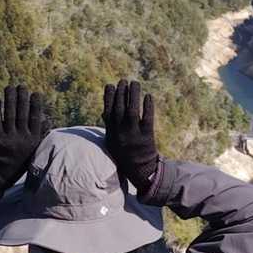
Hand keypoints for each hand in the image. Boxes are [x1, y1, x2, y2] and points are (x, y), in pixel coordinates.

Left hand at [0, 85, 50, 190]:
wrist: (5, 172)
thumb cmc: (22, 157)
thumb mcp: (35, 147)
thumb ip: (41, 133)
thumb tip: (48, 118)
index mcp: (33, 139)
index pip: (35, 119)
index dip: (35, 105)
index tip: (35, 93)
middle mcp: (22, 138)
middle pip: (22, 114)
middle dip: (22, 98)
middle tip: (21, 86)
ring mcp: (9, 139)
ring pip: (10, 115)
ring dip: (10, 99)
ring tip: (9, 87)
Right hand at [102, 79, 160, 196]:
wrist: (140, 171)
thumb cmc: (125, 155)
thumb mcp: (112, 142)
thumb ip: (109, 127)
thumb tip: (104, 110)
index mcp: (111, 133)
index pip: (108, 111)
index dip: (109, 97)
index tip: (110, 85)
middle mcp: (121, 133)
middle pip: (120, 109)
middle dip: (121, 93)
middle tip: (124, 81)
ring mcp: (134, 135)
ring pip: (132, 111)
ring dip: (133, 95)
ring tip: (135, 83)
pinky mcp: (147, 136)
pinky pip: (147, 119)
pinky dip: (147, 107)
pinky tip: (148, 96)